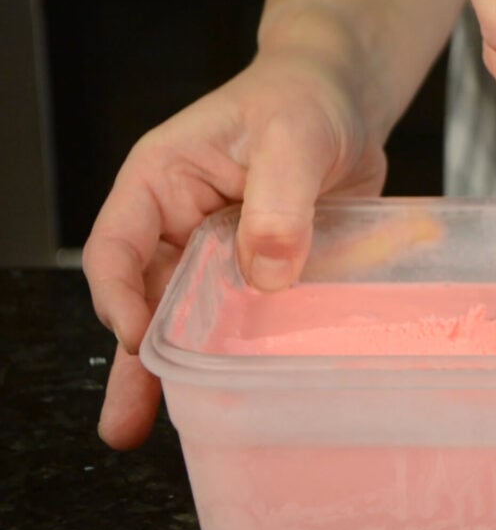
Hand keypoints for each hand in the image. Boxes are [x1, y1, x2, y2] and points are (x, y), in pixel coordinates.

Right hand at [82, 49, 386, 449]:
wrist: (346, 102)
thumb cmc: (304, 98)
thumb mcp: (292, 136)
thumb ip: (279, 201)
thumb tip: (267, 273)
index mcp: (162, 183)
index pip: (116, 247)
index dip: (119, 297)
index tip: (140, 340)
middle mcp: (181, 225)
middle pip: (146, 299)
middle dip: (138, 363)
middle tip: (128, 425)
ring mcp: (221, 254)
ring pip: (191, 320)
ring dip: (182, 373)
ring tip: (169, 431)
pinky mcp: (264, 273)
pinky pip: (246, 319)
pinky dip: (243, 355)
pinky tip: (244, 393)